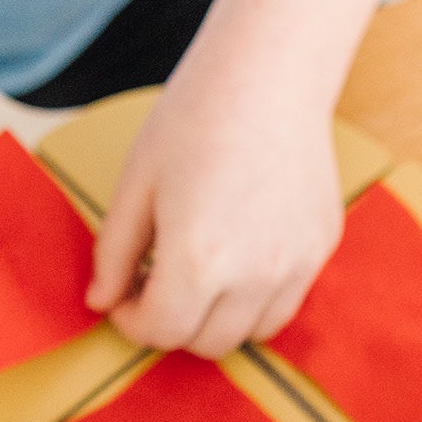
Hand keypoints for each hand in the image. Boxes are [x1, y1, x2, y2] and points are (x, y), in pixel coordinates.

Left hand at [86, 59, 341, 357]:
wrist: (269, 78)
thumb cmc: (196, 120)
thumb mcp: (136, 185)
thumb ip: (113, 252)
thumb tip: (101, 301)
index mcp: (198, 260)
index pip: (161, 332)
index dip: (132, 322)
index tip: (124, 299)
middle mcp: (253, 274)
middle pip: (207, 343)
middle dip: (173, 324)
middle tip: (157, 287)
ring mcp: (295, 265)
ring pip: (252, 333)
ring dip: (219, 318)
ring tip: (201, 275)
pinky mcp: (320, 248)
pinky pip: (285, 300)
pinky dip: (257, 297)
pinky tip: (239, 254)